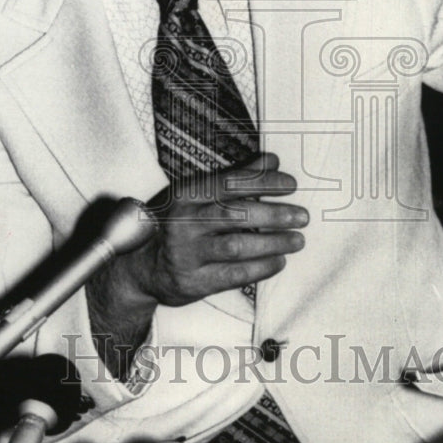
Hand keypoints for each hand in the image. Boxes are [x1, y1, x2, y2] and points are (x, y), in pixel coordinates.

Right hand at [103, 153, 307, 312]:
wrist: (140, 266)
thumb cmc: (176, 224)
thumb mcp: (197, 195)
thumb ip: (234, 178)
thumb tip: (270, 161)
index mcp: (187, 194)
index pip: (230, 183)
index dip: (263, 181)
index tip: (290, 184)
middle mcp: (185, 222)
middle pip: (236, 214)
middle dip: (274, 214)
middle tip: (302, 216)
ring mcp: (187, 253)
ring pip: (237, 246)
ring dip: (273, 242)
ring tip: (297, 240)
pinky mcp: (194, 281)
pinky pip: (233, 275)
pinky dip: (260, 268)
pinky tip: (278, 261)